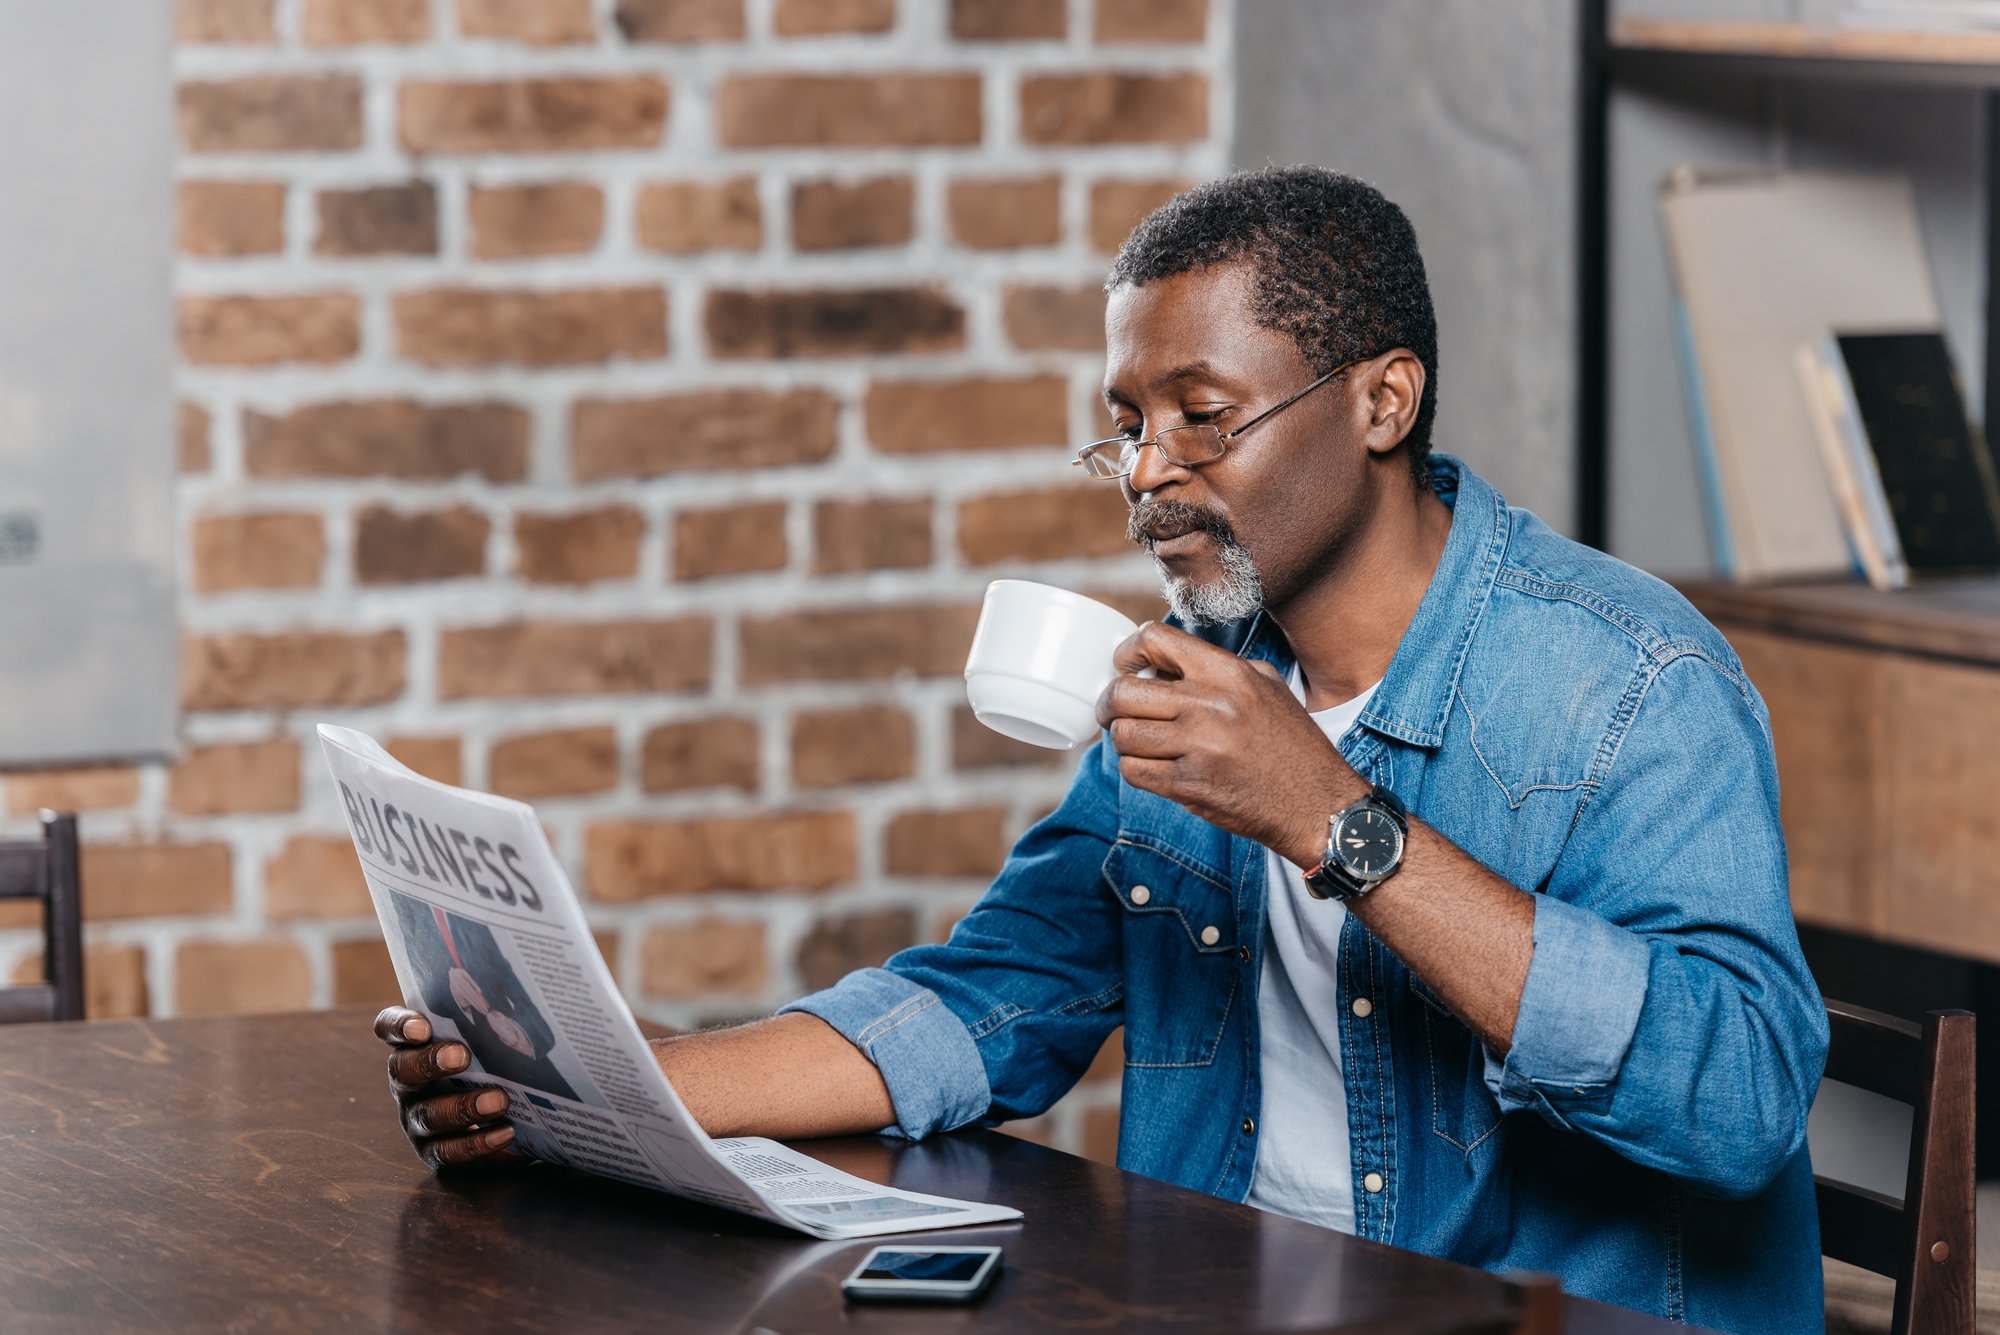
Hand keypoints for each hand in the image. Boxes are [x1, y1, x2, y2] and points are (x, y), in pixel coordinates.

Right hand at [375, 1006, 518, 1171]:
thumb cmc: (489, 1062)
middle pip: (403, 1071)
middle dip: (429, 1063)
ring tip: (500, 1100)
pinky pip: (448, 1151)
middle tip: (462, 1056)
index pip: (389, 1028)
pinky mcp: (433, 1150)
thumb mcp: (485, 1039)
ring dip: (463, 1107)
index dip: (399, 1026)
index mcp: (412, 1047)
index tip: (423, 1026)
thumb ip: (488, 1020)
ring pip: (428, 1115)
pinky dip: (477, 1143)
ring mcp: (416, 1119)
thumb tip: (526, 989)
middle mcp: (406, 1083)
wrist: (503, 1113)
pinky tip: (505, 1132)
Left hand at [1095, 622, 1362, 866]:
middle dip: (1111, 703)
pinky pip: (1134, 771)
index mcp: (1228, 673)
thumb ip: (1216, 669)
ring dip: (1124, 740)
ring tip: (1140, 743)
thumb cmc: (1292, 746)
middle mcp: (1211, 705)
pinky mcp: (1190, 786)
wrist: (1318, 804)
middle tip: (1116, 712)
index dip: (1127, 652)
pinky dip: (1135, 769)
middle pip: (1125, 691)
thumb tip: (1160, 665)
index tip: (1125, 666)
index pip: (1154, 639)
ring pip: (1124, 734)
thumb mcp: (1265, 686)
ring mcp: (1198, 747)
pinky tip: (1153, 768)